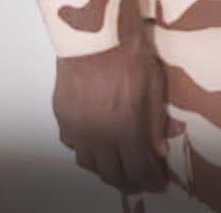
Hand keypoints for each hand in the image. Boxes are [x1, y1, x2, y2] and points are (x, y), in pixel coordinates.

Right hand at [52, 36, 166, 193]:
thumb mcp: (154, 88)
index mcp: (125, 129)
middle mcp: (98, 135)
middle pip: (111, 173)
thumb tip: (158, 150)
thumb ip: (154, 123)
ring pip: (89, 163)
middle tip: (140, 181)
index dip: (149, 179)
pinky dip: (85, 150)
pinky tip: (95, 145)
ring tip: (119, 167)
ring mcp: (77, 128)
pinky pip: (72, 144)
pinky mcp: (63, 117)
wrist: (96, 38)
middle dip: (128, 181)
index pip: (139, 168)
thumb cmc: (129, 55)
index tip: (157, 182)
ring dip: (105, 169)